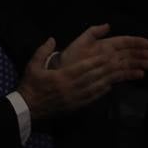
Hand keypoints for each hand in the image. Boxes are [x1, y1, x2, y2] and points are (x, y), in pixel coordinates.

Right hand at [17, 25, 147, 120]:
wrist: (27, 108)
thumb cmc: (30, 85)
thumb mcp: (32, 65)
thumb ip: (43, 51)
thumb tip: (53, 39)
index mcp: (60, 77)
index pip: (82, 68)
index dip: (96, 61)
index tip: (107, 54)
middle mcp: (70, 88)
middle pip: (92, 77)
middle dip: (107, 68)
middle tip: (119, 60)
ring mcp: (74, 98)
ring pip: (95, 87)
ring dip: (108, 79)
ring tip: (119, 72)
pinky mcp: (75, 106)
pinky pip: (92, 98)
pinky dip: (102, 91)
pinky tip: (109, 86)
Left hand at [61, 22, 147, 70]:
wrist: (61, 74)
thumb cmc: (70, 57)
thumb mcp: (80, 41)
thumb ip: (93, 32)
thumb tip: (108, 25)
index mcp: (103, 45)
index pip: (122, 41)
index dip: (135, 42)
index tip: (147, 43)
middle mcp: (108, 55)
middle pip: (127, 53)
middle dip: (140, 54)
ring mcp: (108, 67)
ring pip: (127, 64)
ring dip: (138, 64)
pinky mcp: (107, 77)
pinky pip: (121, 75)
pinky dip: (131, 74)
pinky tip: (140, 74)